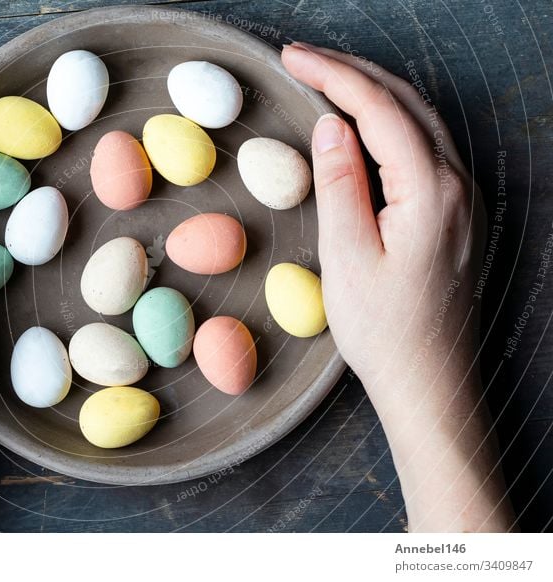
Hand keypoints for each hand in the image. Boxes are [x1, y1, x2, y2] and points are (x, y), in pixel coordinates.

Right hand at [283, 44, 513, 530]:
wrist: (429, 382)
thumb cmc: (384, 330)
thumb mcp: (347, 257)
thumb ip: (341, 184)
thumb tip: (331, 125)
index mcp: (432, 191)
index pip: (381, 110)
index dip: (334, 76)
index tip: (291, 58)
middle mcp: (458, 186)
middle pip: (407, 104)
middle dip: (353, 73)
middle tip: (302, 60)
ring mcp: (461, 200)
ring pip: (419, 122)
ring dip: (373, 93)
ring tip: (326, 81)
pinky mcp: (454, 215)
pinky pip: (424, 148)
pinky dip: (389, 124)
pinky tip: (363, 128)